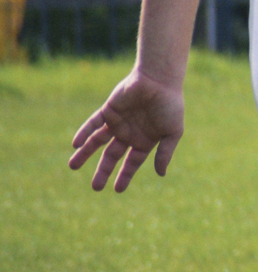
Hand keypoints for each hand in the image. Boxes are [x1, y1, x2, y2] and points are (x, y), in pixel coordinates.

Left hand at [69, 69, 184, 191]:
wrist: (159, 81)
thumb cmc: (170, 105)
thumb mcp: (172, 132)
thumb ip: (165, 153)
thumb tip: (161, 174)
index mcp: (145, 140)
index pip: (132, 162)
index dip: (125, 175)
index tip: (117, 190)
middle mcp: (129, 133)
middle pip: (111, 156)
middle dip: (103, 171)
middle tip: (95, 188)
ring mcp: (117, 122)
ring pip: (97, 141)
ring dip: (84, 153)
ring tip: (72, 166)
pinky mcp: (108, 110)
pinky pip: (92, 124)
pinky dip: (83, 133)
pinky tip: (76, 144)